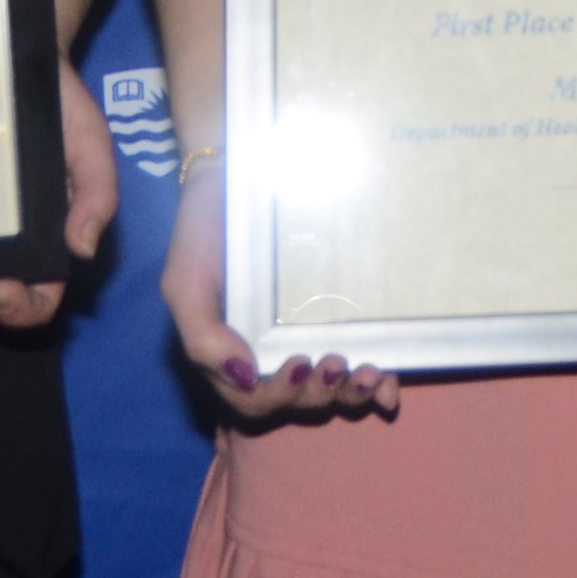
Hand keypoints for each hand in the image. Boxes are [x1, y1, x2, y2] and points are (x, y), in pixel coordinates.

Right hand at [159, 174, 398, 423]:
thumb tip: (246, 380)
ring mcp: (308, 335)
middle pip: (299, 401)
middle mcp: (273, 352)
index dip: (280, 395)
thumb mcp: (185, 282)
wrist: (238, 176)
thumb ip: (203, 337)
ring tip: (370, 374)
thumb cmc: (206, 230)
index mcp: (233, 354)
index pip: (256, 400)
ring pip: (333, 389)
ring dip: (353, 393)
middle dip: (321, 394)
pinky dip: (378, 386)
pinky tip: (392, 387)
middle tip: (337, 363)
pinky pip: (360, 362)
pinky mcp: (340, 315)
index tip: (299, 361)